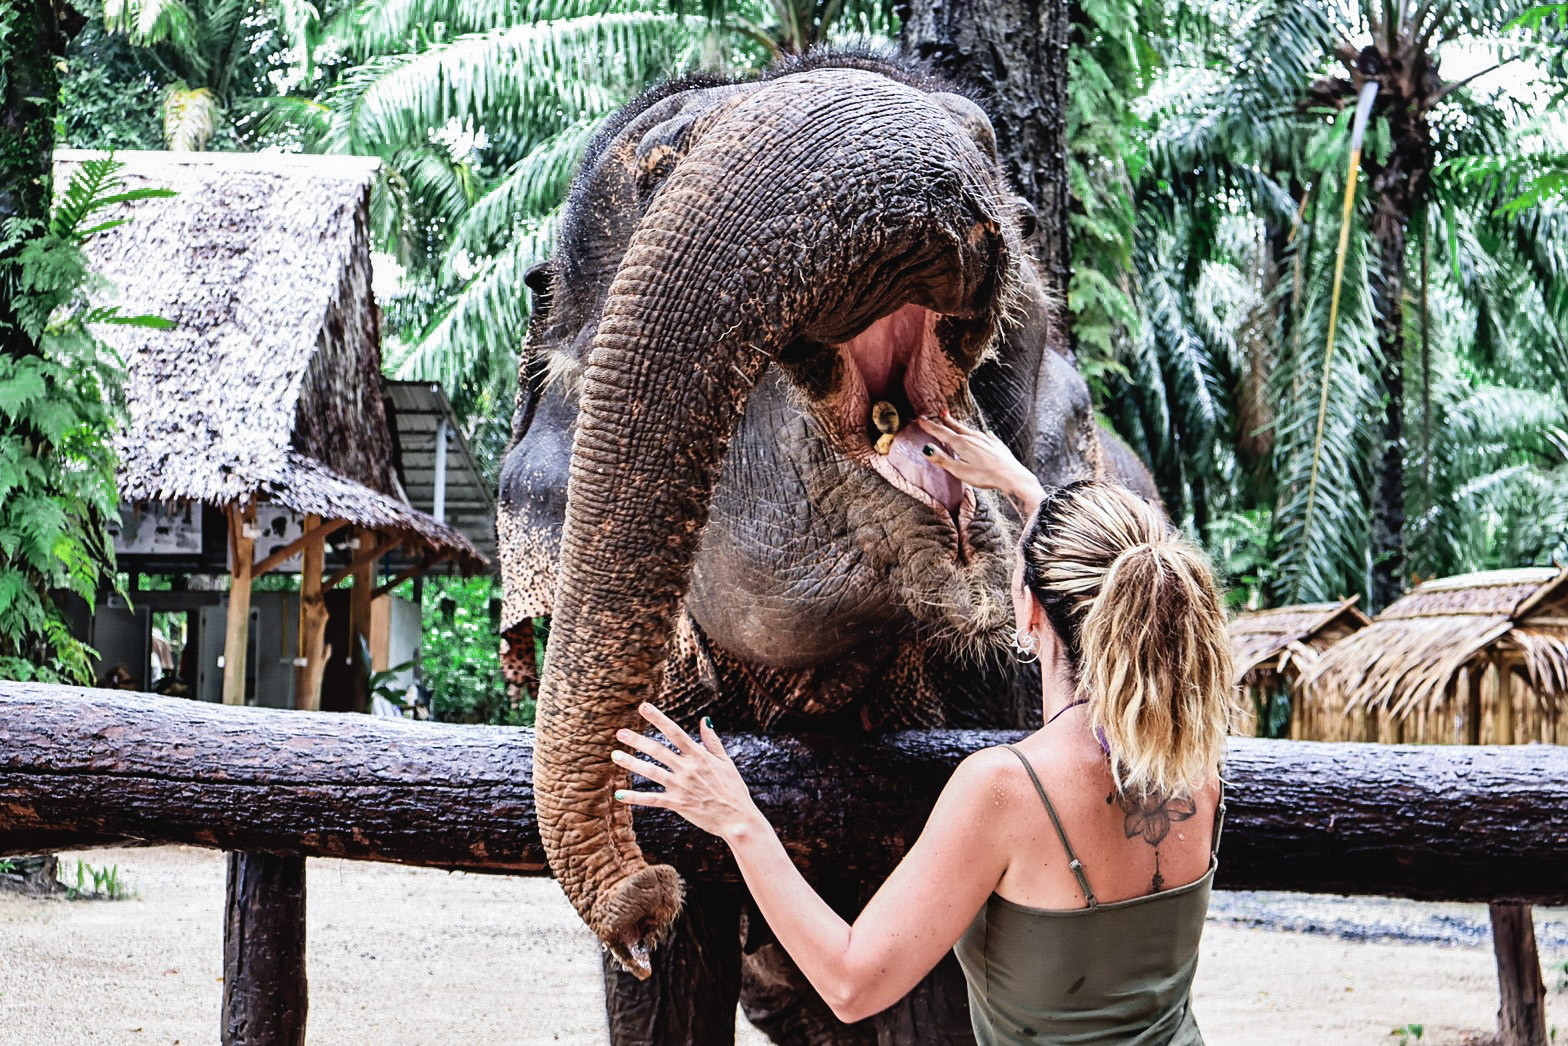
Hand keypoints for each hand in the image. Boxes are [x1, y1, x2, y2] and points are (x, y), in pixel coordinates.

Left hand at [613, 703, 763, 842]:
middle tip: (620, 733)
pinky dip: (635, 797)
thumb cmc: (734, 790)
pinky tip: (619, 794)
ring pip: (651, 772)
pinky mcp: (677, 804)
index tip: (643, 706)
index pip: (675, 732)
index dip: (658, 718)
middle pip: (658, 750)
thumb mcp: (726, 762)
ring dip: (631, 763)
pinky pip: (652, 799)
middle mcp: (688, 768)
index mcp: (699, 755)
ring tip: (615, 755)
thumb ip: (712, 741)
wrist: (738, 819)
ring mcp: (681, 786)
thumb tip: (705, 720)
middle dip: (637, 740)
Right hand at [920, 411, 1044, 516]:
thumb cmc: (985, 476)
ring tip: (956, 423)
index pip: (941, 432)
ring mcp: (986, 440)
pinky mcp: (996, 445)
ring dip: (961, 426)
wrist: (1011, 476)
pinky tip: (985, 434)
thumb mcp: (959, 470)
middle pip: (956, 427)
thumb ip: (942, 459)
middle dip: (946, 421)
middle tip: (940, 414)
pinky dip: (981, 434)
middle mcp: (973, 438)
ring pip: (970, 430)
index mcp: (962, 443)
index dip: (930, 426)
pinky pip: (986, 436)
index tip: (921, 420)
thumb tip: (926, 449)